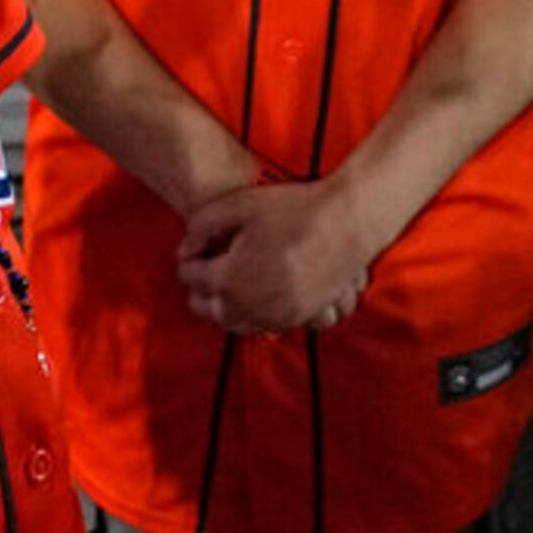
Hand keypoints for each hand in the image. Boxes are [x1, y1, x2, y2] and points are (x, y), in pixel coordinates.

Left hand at [176, 181, 373, 333]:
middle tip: (200, 274)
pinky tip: (252, 297)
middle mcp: (251, 306)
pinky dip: (251, 316)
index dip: (188, 261)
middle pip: (209, 310)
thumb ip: (200, 227)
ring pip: (236, 324)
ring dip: (223, 308)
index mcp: (230, 278)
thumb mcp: (237, 206)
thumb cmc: (293, 209)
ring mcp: (278, 316)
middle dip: (199, 292)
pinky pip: (265, 327)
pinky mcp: (300, 318)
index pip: (191, 278)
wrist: (349, 222)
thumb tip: (184, 252)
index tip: (193, 251)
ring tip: (222, 289)